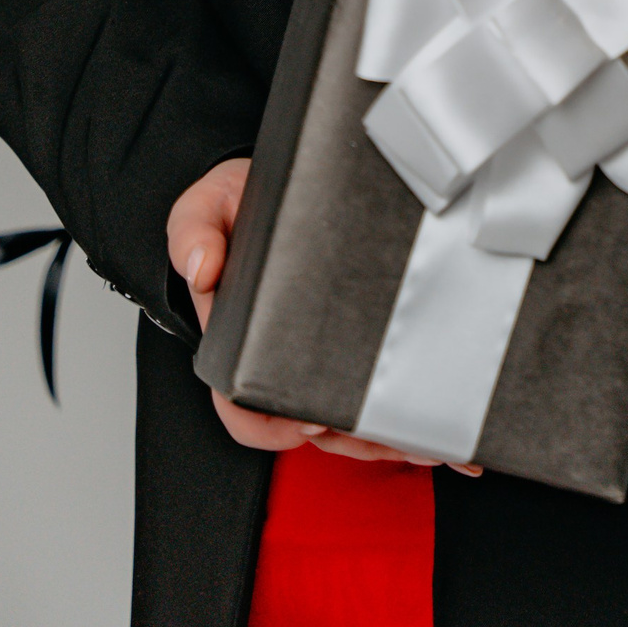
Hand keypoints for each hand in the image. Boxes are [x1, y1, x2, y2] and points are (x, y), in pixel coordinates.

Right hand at [166, 158, 479, 472]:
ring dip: (384, 437)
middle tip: (394, 438)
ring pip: (345, 421)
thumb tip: (203, 267)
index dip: (274, 424)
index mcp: (234, 344)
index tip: (310, 419)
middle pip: (309, 424)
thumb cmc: (237, 206)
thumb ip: (193, 233)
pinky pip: (371, 389)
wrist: (274, 186)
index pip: (244, 407)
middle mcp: (276, 359)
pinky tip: (434, 425)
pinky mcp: (351, 343)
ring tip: (427, 440)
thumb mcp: (204, 207)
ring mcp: (315, 357)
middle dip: (352, 439)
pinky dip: (401, 413)